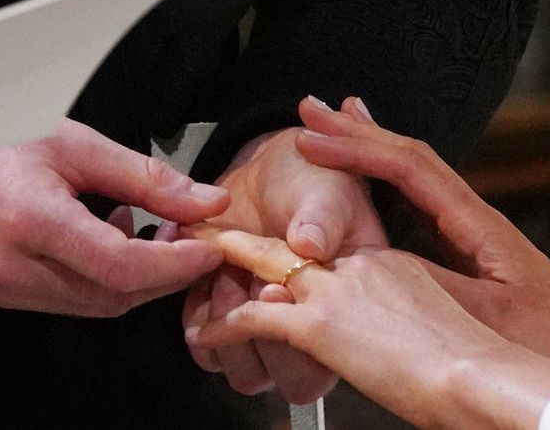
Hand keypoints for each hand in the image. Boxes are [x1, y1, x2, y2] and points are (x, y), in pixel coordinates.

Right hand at [0, 123, 228, 316]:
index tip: (210, 245)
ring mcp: (1, 288)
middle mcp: (14, 268)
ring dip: (132, 278)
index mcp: (33, 222)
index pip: (123, 268)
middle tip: (189, 235)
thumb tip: (206, 203)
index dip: (175, 264)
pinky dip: (98, 278)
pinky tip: (103, 236)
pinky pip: (65, 299)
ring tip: (145, 228)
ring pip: (92, 304)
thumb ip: (144, 177)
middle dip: (162, 273)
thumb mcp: (72, 141)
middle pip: (114, 296)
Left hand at [180, 118, 389, 403]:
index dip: (299, 341)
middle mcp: (311, 334)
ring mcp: (268, 333)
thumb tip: (310, 244)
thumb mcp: (330, 193)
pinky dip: (199, 313)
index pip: (328, 362)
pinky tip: (207, 271)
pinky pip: (207, 346)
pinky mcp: (227, 319)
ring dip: (228, 326)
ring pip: (245, 373)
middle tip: (242, 276)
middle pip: (288, 380)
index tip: (272, 288)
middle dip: (260, 334)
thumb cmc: (316, 183)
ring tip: (225, 270)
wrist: (277, 170)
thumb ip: (323, 219)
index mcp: (350, 313)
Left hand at [197, 247, 549, 429]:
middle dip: (247, 258)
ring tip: (215, 304)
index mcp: (386, 262)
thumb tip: (364, 314)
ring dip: (234, 295)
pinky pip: (252, 316)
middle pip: (287, 258)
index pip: (326, 257)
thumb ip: (390, 302)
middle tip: (216, 250)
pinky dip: (224, 325)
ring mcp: (335, 291)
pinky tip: (206, 333)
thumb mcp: (428, 313)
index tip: (269, 271)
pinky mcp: (316, 323)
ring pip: (266, 283)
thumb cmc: (471, 357)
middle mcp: (357, 268)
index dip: (289, 263)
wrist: (476, 372)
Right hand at [286, 95, 549, 373]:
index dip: (358, 149)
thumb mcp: (483, 316)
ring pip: (415, 177)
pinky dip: (387, 183)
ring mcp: (476, 234)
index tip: (314, 138)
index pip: (410, 166)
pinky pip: (420, 205)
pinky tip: (370, 184)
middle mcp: (477, 219)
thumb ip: (428, 282)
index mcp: (479, 224)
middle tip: (311, 110)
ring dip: (371, 151)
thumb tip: (371, 259)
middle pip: (411, 158)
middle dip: (358, 132)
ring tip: (333, 129)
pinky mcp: (474, 256)